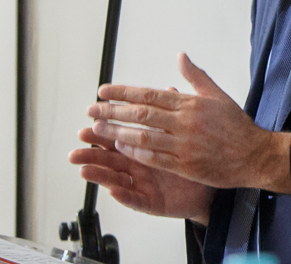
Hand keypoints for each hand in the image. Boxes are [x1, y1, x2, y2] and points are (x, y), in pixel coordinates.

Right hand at [70, 122, 213, 224]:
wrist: (211, 185)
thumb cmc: (194, 160)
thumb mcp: (185, 134)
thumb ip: (174, 114)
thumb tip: (169, 89)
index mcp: (145, 148)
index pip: (121, 136)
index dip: (107, 127)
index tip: (92, 115)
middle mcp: (139, 167)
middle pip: (111, 158)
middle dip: (93, 150)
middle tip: (79, 141)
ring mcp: (143, 185)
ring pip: (116, 179)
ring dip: (99, 174)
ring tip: (84, 169)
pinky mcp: (152, 202)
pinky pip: (136, 200)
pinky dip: (125, 196)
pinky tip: (114, 191)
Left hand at [85, 52, 290, 193]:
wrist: (253, 155)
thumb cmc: (236, 125)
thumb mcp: (218, 95)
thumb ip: (195, 77)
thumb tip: (180, 56)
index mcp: (191, 103)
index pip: (150, 94)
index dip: (123, 92)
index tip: (103, 91)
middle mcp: (185, 122)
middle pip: (141, 114)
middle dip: (112, 111)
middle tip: (92, 110)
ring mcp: (184, 145)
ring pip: (142, 137)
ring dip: (117, 133)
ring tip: (98, 130)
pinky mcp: (184, 165)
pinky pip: (153, 158)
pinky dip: (134, 153)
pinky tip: (121, 149)